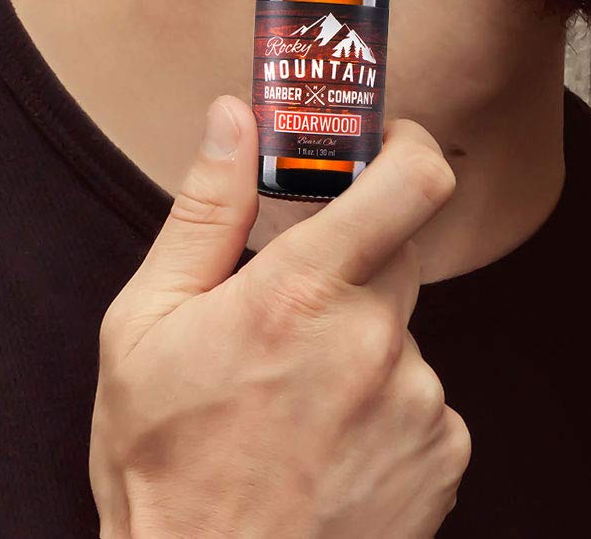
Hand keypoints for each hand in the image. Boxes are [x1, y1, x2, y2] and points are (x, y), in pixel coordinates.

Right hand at [90, 101, 470, 538]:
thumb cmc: (163, 472)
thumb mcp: (146, 328)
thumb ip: (205, 209)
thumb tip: (232, 117)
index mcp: (302, 295)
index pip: (413, 180)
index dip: (410, 147)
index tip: (386, 147)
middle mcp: (375, 343)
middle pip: (399, 254)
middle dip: (353, 266)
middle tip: (293, 315)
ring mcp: (419, 404)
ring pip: (401, 336)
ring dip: (361, 351)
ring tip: (295, 410)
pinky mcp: (444, 458)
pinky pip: (425, 402)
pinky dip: (385, 413)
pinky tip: (329, 451)